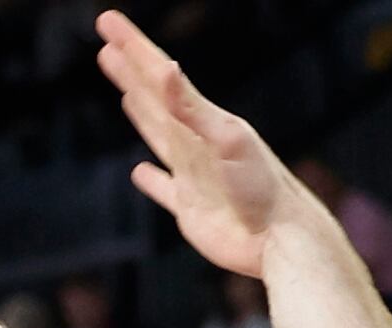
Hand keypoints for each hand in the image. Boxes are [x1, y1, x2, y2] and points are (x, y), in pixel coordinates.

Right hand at [96, 11, 313, 275]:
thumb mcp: (230, 140)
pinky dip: (150, 181)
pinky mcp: (190, 210)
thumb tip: (166, 68)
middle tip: (108, 47)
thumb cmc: (265, 189)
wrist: (285, 242)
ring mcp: (193, 176)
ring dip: (141, 113)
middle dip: (132, 72)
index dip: (133, 48)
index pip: (159, 76)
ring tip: (128, 92)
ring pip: (159, 136)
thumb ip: (193, 108)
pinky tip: (139, 172)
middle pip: (155, 100)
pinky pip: (164, 190)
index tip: (107, 22)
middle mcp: (197, 144)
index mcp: (205, 122)